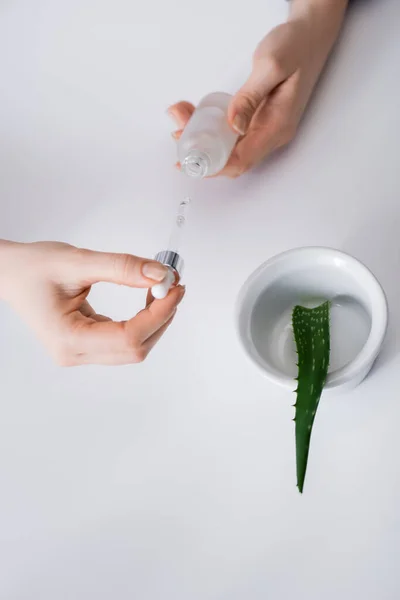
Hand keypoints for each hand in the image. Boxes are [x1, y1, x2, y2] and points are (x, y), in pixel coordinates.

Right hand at [0, 241, 184, 365]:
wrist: (9, 273)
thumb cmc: (31, 268)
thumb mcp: (77, 261)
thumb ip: (121, 268)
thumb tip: (158, 275)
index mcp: (68, 339)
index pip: (129, 337)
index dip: (158, 314)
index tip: (174, 288)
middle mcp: (74, 353)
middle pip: (135, 348)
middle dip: (161, 318)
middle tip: (174, 286)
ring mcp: (80, 352)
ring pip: (133, 347)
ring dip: (154, 320)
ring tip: (162, 289)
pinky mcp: (86, 344)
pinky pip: (124, 340)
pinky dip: (142, 320)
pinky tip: (149, 299)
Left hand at [169, 0, 347, 176]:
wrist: (311, 34)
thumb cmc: (295, 46)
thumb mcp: (270, 66)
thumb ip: (250, 97)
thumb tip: (233, 126)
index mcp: (277, 126)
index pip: (242, 160)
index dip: (214, 167)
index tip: (190, 162)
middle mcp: (272, 134)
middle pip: (233, 158)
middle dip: (203, 151)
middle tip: (178, 132)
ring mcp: (266, 128)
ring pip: (230, 147)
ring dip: (204, 139)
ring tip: (181, 117)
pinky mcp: (259, 120)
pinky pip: (232, 135)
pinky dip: (212, 129)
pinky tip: (195, 116)